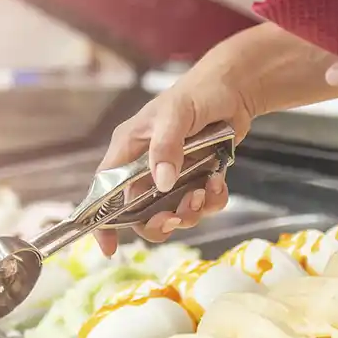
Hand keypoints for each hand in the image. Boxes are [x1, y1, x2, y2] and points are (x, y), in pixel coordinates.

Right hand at [94, 57, 257, 254]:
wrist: (235, 89)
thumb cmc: (197, 93)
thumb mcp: (176, 115)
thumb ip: (165, 147)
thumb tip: (161, 184)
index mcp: (129, 150)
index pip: (104, 191)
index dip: (102, 222)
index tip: (109, 248)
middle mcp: (146, 166)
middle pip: (139, 213)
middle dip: (159, 221)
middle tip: (177, 216)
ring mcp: (172, 174)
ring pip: (173, 212)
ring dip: (190, 212)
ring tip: (204, 192)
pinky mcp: (197, 178)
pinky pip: (200, 204)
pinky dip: (211, 201)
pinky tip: (218, 183)